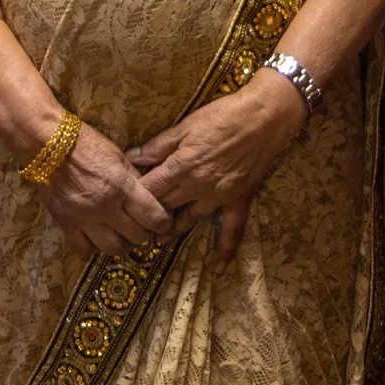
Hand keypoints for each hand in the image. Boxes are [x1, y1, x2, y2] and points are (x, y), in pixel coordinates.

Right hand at [35, 120, 174, 253]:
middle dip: (144, 233)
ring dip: (121, 244)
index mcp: (121, 186)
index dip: (163, 222)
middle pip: (137, 237)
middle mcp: (105, 206)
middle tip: (141, 226)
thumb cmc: (84, 143)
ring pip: (113, 249)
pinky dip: (93, 248)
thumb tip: (149, 197)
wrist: (46, 142)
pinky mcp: (65, 223)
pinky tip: (96, 237)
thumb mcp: (117, 155)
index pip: (154, 217)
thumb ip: (134, 179)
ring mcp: (84, 217)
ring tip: (120, 235)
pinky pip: (84, 249)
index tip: (161, 221)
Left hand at [124, 71, 305, 268]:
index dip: (133, 196)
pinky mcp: (239, 201)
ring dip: (173, 230)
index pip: (150, 189)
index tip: (119, 202)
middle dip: (148, 214)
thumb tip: (131, 156)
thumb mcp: (185, 126)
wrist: (265, 118)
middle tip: (131, 223)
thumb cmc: (223, 116)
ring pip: (190, 220)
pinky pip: (232, 231)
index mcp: (182, 166)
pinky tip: (215, 268)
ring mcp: (219, 197)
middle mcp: (198, 187)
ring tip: (156, 240)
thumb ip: (157, 146)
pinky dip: (224, 250)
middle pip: (166, 206)